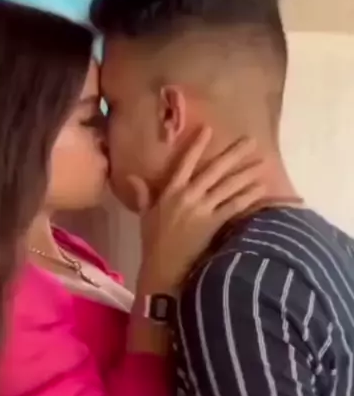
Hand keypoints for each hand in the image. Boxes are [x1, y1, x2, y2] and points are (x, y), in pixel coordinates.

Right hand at [130, 128, 265, 291]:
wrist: (163, 267)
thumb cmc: (153, 243)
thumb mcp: (145, 216)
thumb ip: (143, 195)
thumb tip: (132, 177)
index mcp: (171, 191)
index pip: (185, 162)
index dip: (197, 145)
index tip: (210, 129)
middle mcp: (188, 195)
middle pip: (215, 169)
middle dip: (234, 154)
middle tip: (252, 140)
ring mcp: (202, 209)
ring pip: (228, 185)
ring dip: (246, 173)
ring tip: (263, 162)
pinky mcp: (213, 223)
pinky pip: (234, 205)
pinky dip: (248, 196)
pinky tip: (261, 187)